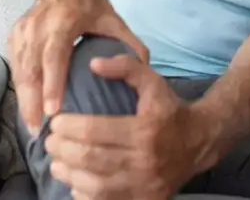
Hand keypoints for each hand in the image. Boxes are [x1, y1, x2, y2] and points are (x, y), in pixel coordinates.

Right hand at [8, 0, 148, 133]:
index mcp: (63, 21)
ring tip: (34, 126)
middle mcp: (38, 26)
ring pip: (19, 71)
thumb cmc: (88, 1)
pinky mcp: (14, 35)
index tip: (53, 111)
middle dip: (32, 102)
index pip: (54, 56)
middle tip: (40, 130)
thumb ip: (130, 43)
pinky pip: (15, 66)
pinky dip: (20, 89)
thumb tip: (145, 69)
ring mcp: (22, 31)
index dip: (52, 84)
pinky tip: (27, 108)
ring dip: (24, 100)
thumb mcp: (112, 18)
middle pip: (31, 69)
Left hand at [45, 54, 217, 199]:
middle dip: (63, 151)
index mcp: (146, 129)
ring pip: (96, 185)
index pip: (96, 131)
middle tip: (50, 142)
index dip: (69, 127)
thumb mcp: (152, 81)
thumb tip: (93, 64)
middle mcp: (146, 160)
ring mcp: (146, 185)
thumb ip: (125, 67)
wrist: (199, 141)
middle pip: (92, 159)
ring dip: (69, 175)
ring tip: (56, 163)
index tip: (56, 122)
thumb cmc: (169, 109)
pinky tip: (75, 184)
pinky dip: (86, 195)